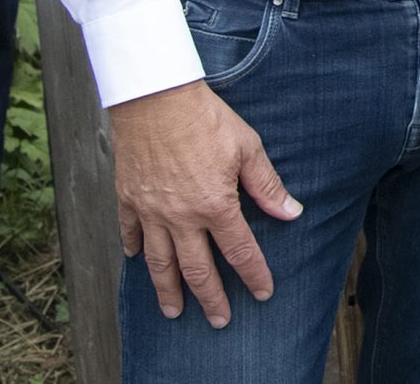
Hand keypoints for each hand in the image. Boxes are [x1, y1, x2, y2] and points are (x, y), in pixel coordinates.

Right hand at [110, 81, 301, 326]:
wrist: (156, 99)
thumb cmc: (207, 119)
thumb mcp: (248, 148)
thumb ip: (267, 186)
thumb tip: (291, 213)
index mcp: (215, 206)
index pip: (240, 251)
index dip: (253, 275)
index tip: (263, 293)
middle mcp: (181, 217)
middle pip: (197, 269)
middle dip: (211, 298)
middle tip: (219, 321)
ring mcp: (151, 211)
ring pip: (159, 262)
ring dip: (168, 289)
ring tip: (174, 311)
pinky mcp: (128, 198)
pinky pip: (130, 232)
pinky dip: (134, 249)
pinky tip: (138, 260)